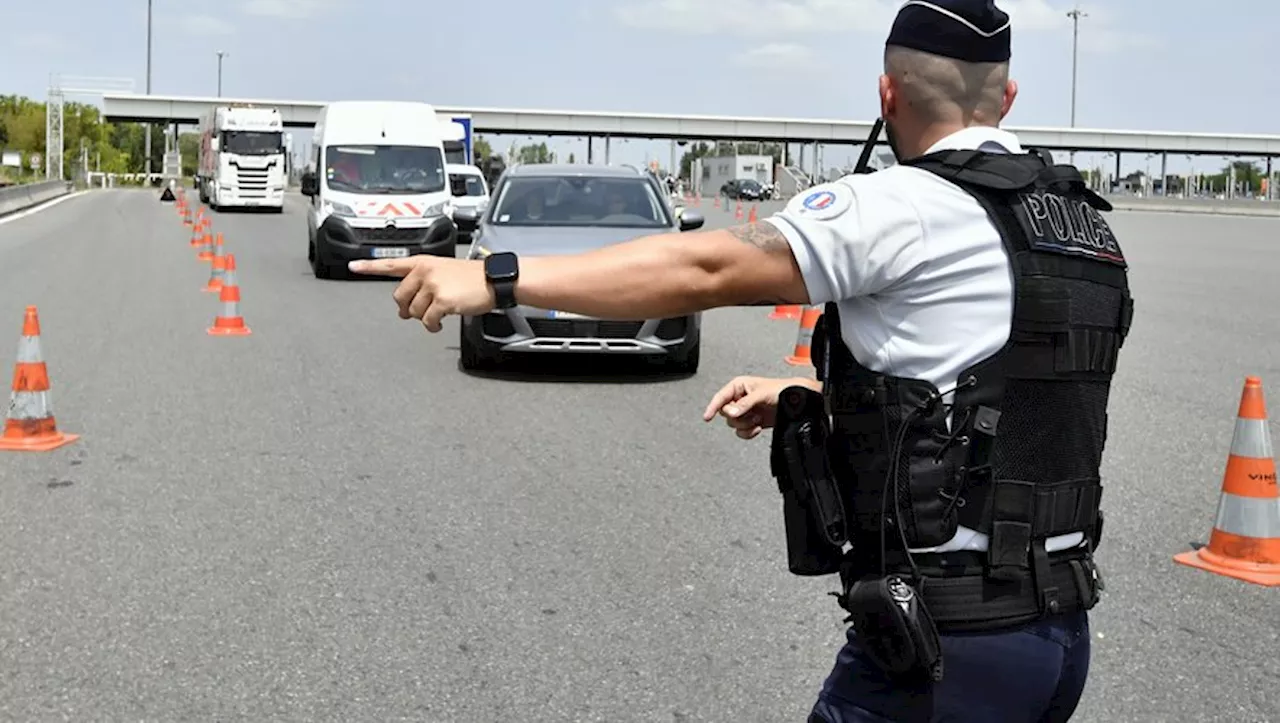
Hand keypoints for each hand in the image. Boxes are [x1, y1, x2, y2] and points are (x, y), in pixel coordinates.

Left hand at [348, 256, 494, 331]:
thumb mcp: (444, 271)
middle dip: (409, 308)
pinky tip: (441, 323)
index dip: (370, 266)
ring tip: (438, 314)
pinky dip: (432, 326)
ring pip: (414, 312)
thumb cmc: (472, 278)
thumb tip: (407, 307)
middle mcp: (425, 271)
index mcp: (423, 262)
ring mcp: (432, 285)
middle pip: (400, 297)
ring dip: (425, 318)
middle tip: (421, 311)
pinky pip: (427, 320)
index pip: (391, 264)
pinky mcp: (441, 300)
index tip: (353, 266)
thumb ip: (423, 283)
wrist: (493, 281)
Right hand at [702, 376, 814, 439]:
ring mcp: (745, 411)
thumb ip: (745, 403)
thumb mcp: (761, 394)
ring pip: (733, 424)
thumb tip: (731, 412)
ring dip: (745, 425)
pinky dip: (748, 432)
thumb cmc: (781, 390)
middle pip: (725, 413)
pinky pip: (741, 432)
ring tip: (757, 418)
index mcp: (739, 386)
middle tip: (750, 414)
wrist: (796, 402)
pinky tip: (757, 427)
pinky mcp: (751, 421)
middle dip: (738, 417)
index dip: (713, 407)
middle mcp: (740, 398)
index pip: (721, 397)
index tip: (707, 416)